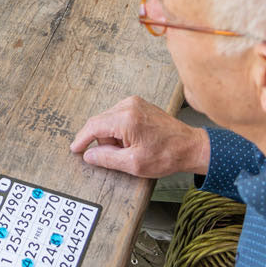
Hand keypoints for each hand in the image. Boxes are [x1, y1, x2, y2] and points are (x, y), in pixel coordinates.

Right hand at [70, 96, 209, 177]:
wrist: (190, 146)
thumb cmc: (166, 156)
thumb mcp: (133, 164)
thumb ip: (107, 158)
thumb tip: (89, 155)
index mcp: (126, 119)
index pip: (94, 126)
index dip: (82, 139)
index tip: (75, 149)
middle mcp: (128, 105)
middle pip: (100, 122)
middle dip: (103, 141)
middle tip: (116, 156)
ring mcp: (134, 102)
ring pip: (109, 119)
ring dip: (112, 136)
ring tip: (130, 149)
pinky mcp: (139, 104)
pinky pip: (118, 116)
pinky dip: (119, 130)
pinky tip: (133, 141)